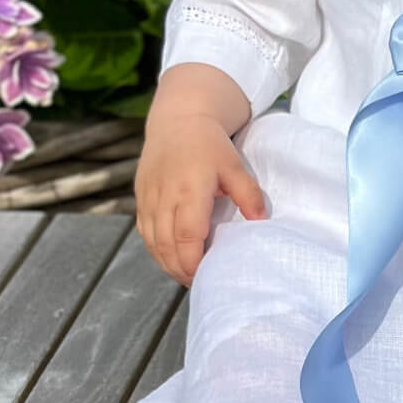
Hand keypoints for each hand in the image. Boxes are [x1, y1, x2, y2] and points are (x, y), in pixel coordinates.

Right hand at [135, 110, 266, 286]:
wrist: (178, 119)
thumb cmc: (210, 144)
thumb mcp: (234, 165)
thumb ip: (248, 194)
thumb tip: (261, 221)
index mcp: (190, 189)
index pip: (186, 235)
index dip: (193, 261)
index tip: (205, 276)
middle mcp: (164, 196)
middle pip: (167, 244)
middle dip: (181, 269)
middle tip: (198, 283)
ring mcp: (149, 198)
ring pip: (153, 241)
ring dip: (167, 263)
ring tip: (186, 276)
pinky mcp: (140, 197)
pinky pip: (144, 232)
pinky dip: (156, 250)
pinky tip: (170, 258)